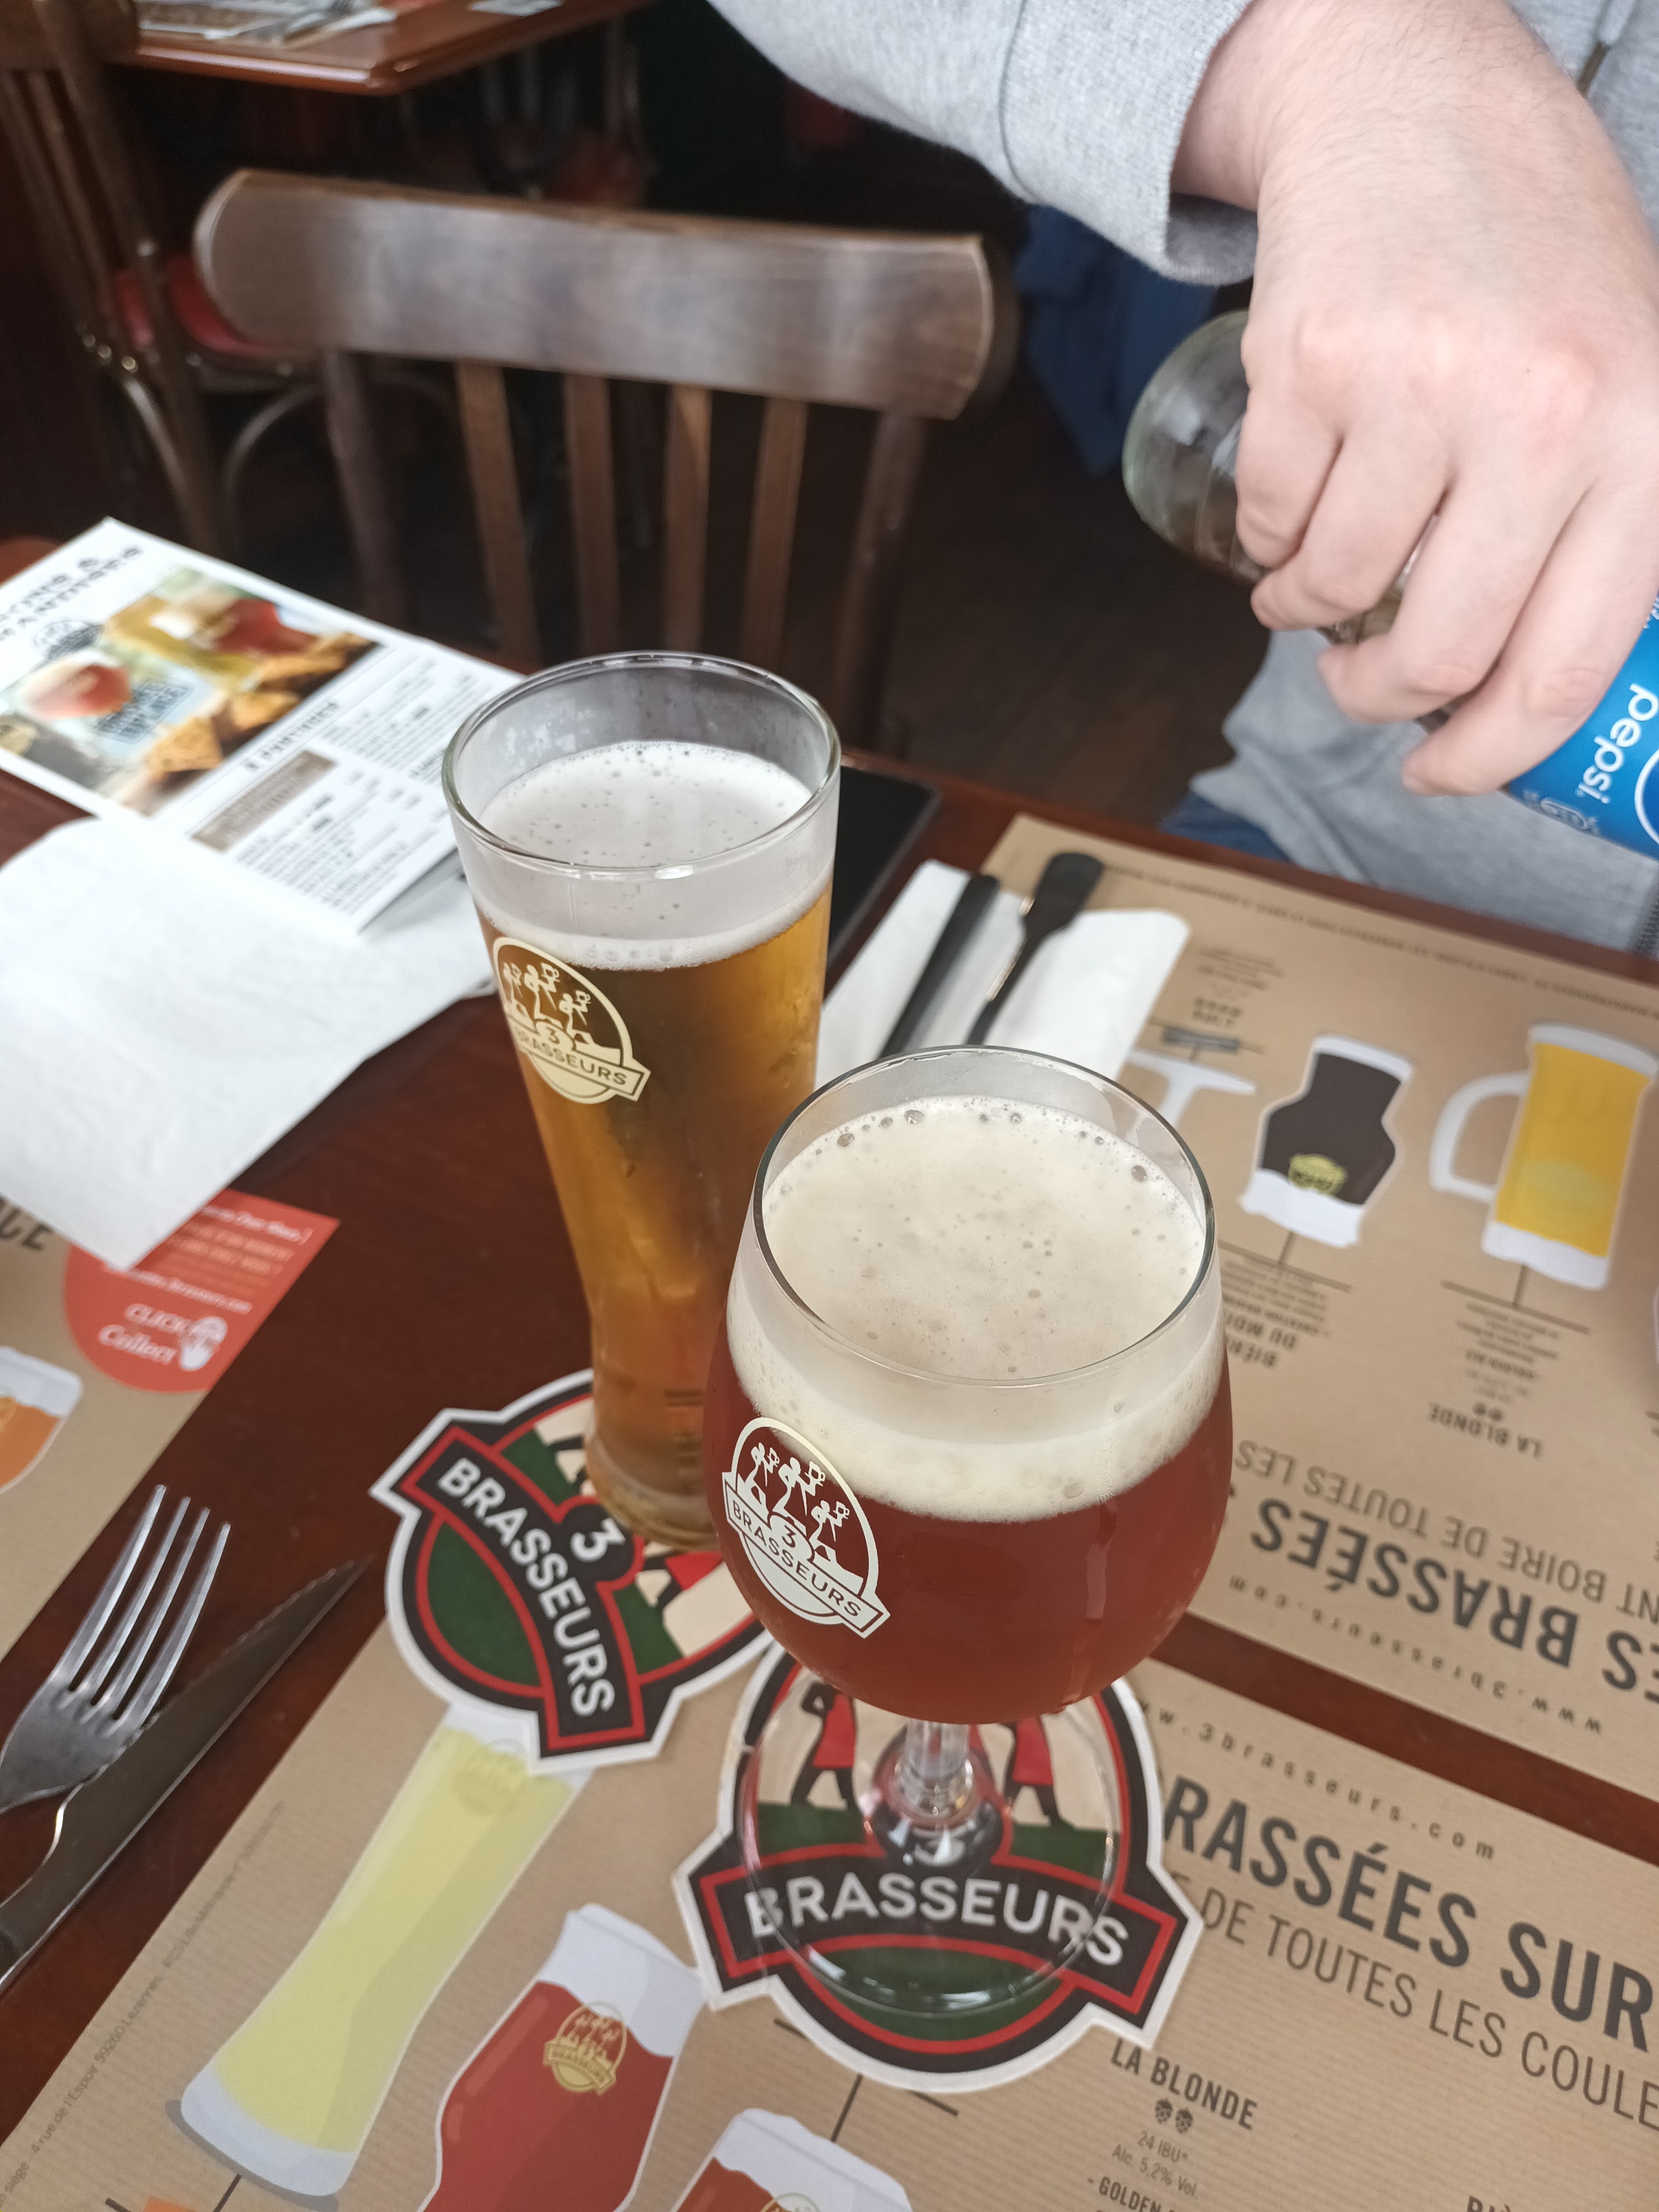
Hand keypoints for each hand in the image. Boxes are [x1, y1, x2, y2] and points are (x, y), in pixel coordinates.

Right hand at [1175, 0, 1658, 793]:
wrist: (1416, 95)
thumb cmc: (1530, 251)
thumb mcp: (1629, 374)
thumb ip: (1609, 522)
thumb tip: (1530, 687)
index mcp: (1645, 436)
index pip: (1566, 662)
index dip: (1490, 754)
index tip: (1441, 772)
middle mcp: (1542, 416)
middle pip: (1434, 650)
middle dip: (1375, 693)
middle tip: (1358, 681)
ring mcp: (1419, 386)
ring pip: (1333, 588)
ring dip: (1306, 606)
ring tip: (1314, 571)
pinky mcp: (1311, 365)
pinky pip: (1267, 518)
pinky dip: (1267, 530)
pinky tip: (1296, 490)